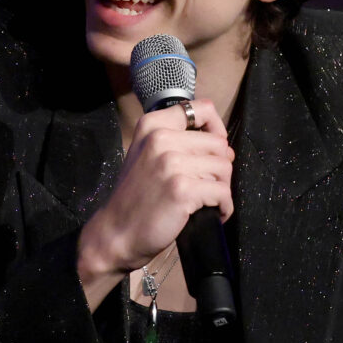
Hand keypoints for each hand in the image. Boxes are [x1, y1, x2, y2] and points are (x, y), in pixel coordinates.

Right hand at [75, 99, 233, 285]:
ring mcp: (171, 164)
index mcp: (153, 125)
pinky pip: (222, 193)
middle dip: (219, 168)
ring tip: (206, 201)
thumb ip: (179, 141)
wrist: (116, 233)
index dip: (217, 130)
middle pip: (219, 144)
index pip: (203, 109)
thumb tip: (225, 148)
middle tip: (206, 187)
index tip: (213, 151)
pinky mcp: (182, 189)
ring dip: (222, 189)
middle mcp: (160, 139)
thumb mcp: (147, 155)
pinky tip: (212, 213)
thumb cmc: (136, 197)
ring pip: (224, 169)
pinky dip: (223, 207)